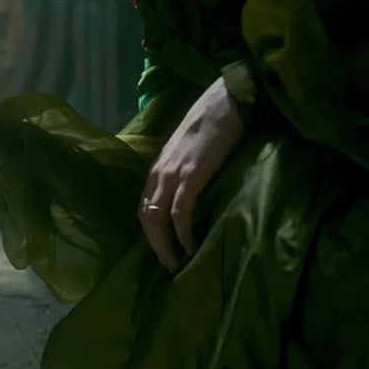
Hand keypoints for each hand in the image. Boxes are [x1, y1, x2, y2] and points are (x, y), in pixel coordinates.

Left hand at [139, 76, 244, 271]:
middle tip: (169, 265)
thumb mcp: (188, 152)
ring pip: (157, 219)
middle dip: (155, 245)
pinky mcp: (190, 176)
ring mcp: (171, 175)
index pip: (143, 207)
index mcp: (157, 168)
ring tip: (178, 263)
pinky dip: (183, 233)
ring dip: (165, 245)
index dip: (150, 232)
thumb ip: (183, 171)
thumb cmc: (210, 126)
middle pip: (146, 218)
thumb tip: (189, 194)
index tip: (163, 250)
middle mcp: (157, 173)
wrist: (224, 104)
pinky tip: (191, 246)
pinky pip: (180, 213)